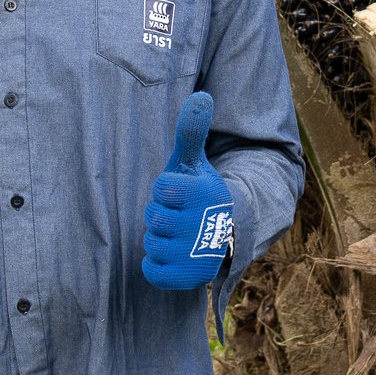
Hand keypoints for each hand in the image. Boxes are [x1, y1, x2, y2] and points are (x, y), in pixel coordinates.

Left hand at [141, 91, 234, 291]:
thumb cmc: (200, 195)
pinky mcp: (188, 278)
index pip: (161, 187)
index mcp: (206, 194)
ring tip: (180, 235)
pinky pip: (153, 271)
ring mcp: (197, 254)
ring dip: (160, 239)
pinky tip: (174, 255)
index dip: (166, 190)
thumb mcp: (195, 164)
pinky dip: (157, 265)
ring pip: (151, 243)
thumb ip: (192, 132)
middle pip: (153, 217)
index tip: (182, 194)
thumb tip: (200, 96)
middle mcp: (205, 225)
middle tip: (180, 215)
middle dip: (162, 215)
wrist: (224, 235)